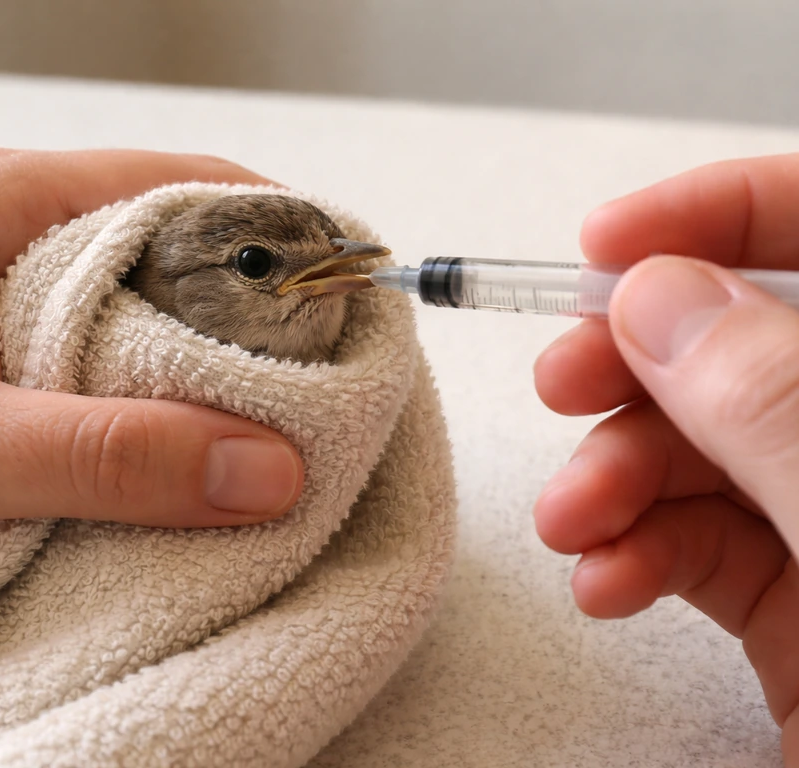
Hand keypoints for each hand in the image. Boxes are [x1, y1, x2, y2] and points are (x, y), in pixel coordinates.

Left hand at [0, 148, 303, 599]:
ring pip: (161, 344)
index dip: (285, 244)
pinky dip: (171, 440)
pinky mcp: (14, 392)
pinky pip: (123, 402)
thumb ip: (99, 454)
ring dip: (218, 399)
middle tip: (334, 410)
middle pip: (189, 270)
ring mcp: (18, 323)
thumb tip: (269, 469)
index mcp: (1, 205)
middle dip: (264, 336)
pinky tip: (201, 483)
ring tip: (285, 455)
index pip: (191, 192)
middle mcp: (20, 250)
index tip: (357, 314)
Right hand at [533, 153, 798, 761]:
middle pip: (742, 344)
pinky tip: (605, 578)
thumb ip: (782, 410)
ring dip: (613, 476)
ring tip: (574, 520)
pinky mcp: (791, 595)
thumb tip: (664, 298)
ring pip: (700, 447)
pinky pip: (691, 540)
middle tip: (564, 380)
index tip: (610, 242)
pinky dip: (630, 552)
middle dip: (635, 364)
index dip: (723, 213)